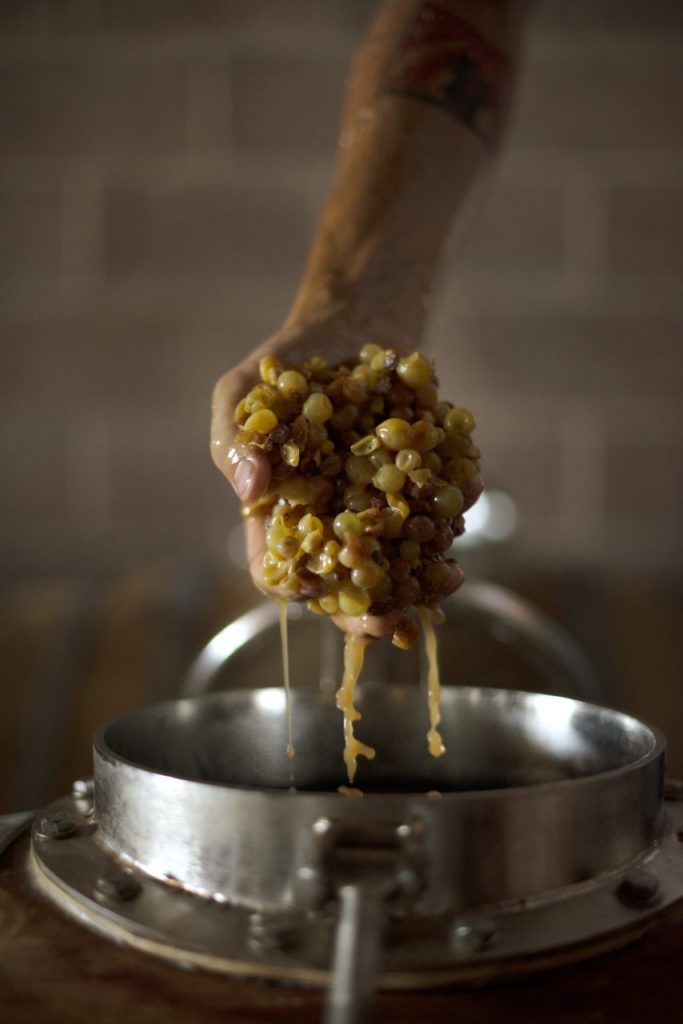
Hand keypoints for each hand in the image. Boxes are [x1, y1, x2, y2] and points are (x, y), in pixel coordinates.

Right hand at [211, 316, 481, 640]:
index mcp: (284, 518)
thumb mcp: (241, 394)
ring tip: (450, 574)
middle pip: (348, 584)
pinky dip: (456, 498)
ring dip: (427, 570)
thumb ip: (233, 439)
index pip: (281, 572)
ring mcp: (380, 506)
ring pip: (403, 556)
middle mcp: (334, 523)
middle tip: (397, 621)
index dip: (296, 589)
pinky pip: (439, 502)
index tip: (316, 594)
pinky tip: (469, 485)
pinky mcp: (420, 480)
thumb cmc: (283, 369)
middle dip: (372, 608)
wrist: (345, 326)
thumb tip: (248, 485)